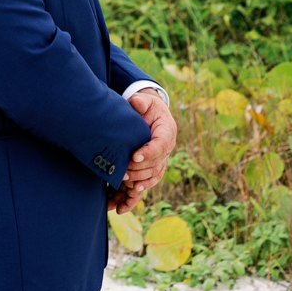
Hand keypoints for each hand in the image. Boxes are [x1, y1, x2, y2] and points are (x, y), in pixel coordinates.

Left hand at [118, 89, 176, 208]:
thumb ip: (141, 102)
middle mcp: (168, 146)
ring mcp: (164, 157)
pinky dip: (146, 184)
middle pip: (157, 161)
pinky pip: (155, 177)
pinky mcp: (158, 164)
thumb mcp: (145, 101)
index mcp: (167, 130)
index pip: (161, 143)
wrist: (151, 115)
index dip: (149, 152)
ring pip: (155, 171)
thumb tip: (136, 102)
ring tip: (124, 178)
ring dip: (140, 177)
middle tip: (124, 170)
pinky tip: (135, 189)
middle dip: (140, 167)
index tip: (135, 156)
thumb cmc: (147, 107)